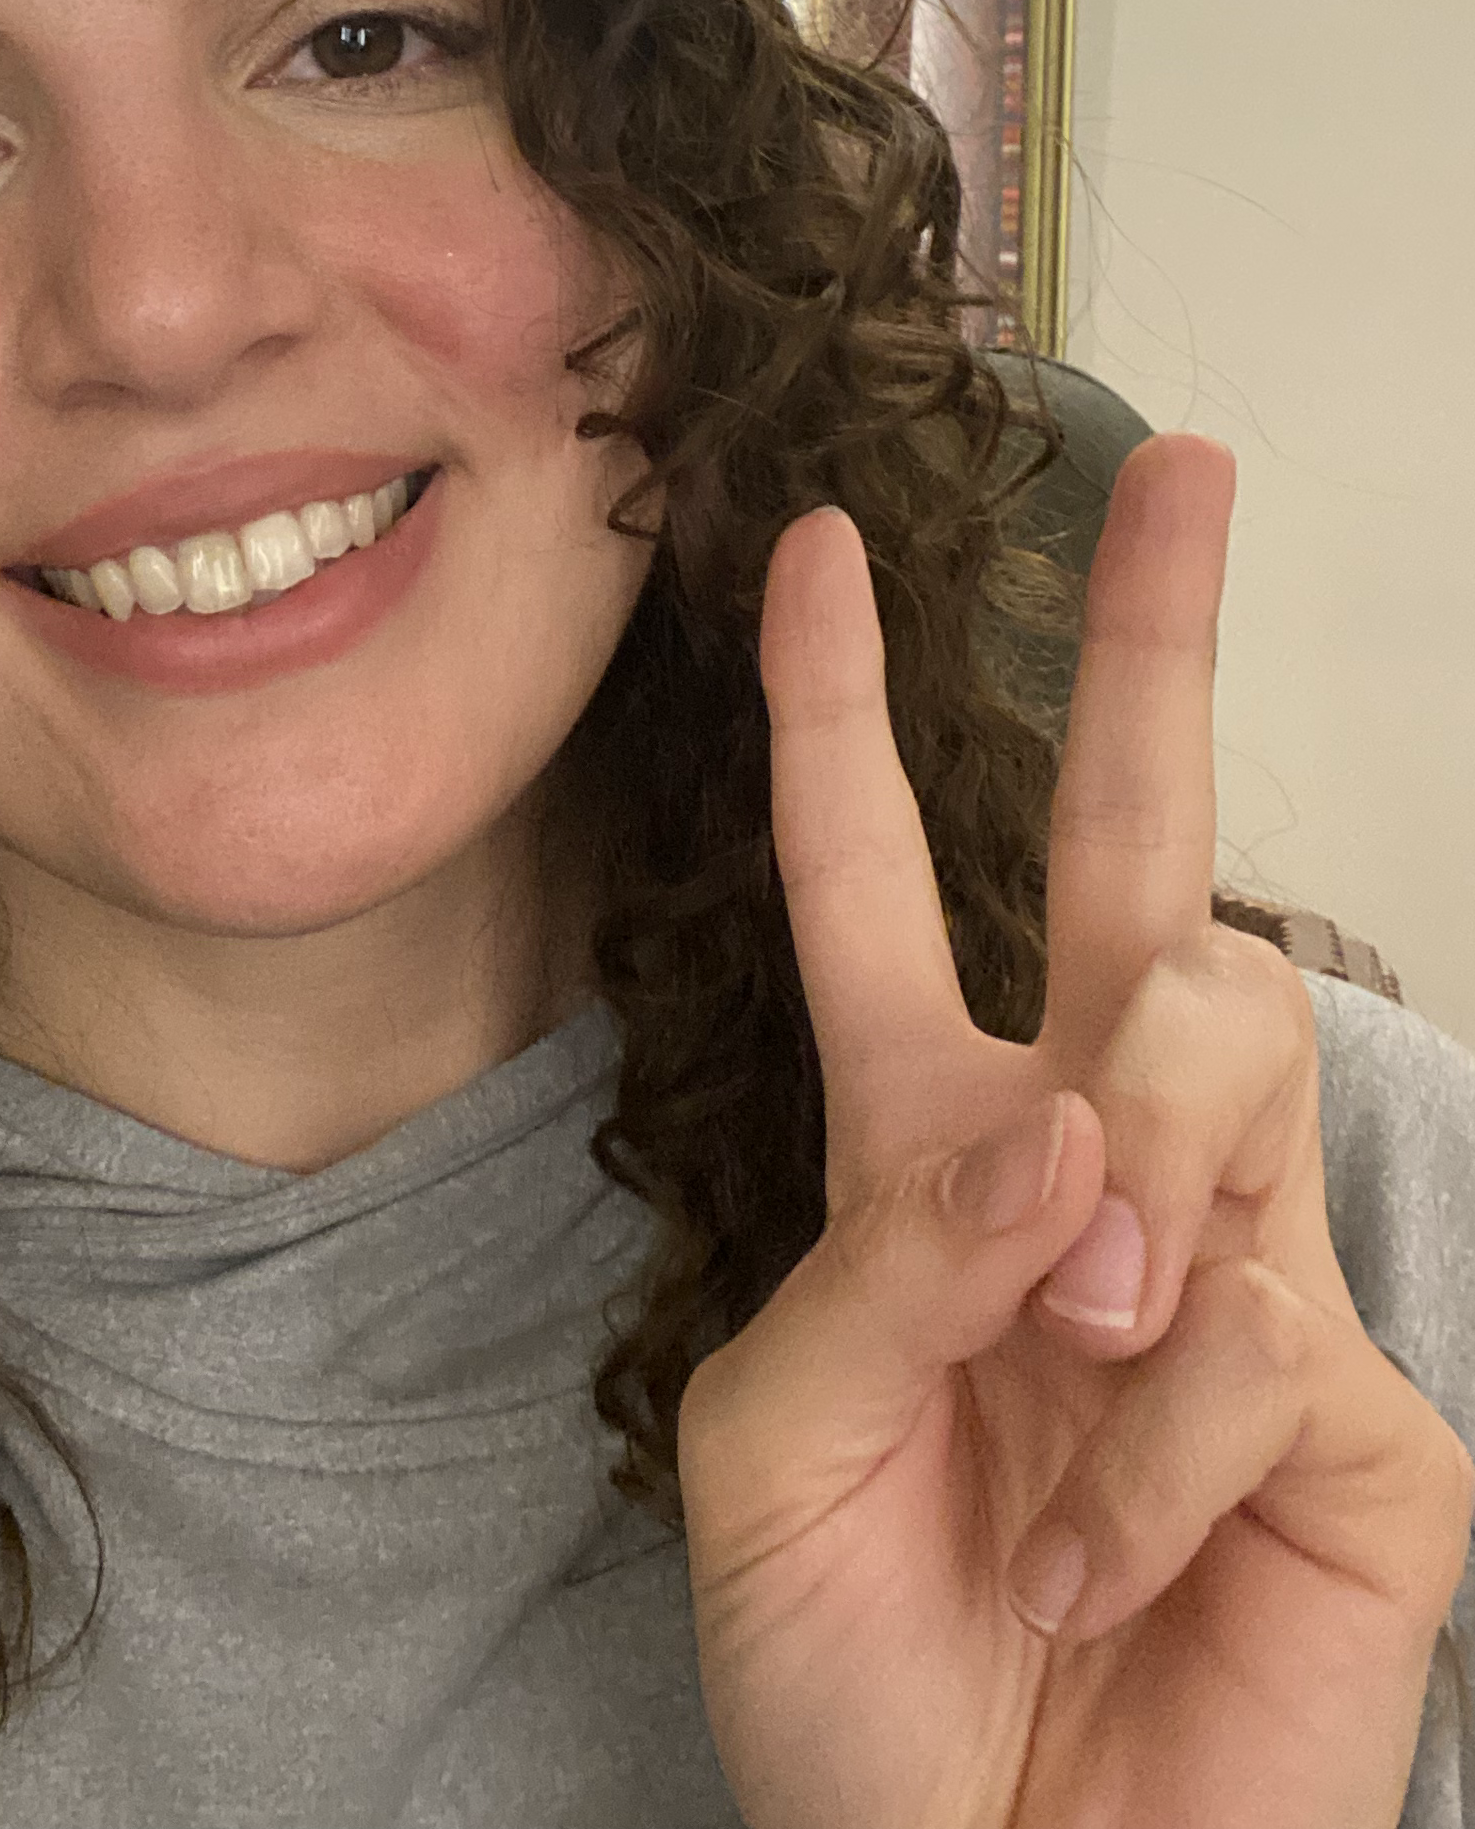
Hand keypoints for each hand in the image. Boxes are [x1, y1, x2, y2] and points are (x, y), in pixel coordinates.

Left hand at [676, 436, 1472, 1828]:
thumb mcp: (778, 1439)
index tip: (811, 545)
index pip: (882, 880)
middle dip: (1159, 645)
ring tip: (1060, 1367)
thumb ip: (898, 1251)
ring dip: (1121, 1183)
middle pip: (1154, 855)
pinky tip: (1098, 1557)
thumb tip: (1071, 1124)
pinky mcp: (1358, 1414)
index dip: (843, 714)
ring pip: (1225, 1037)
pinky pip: (1255, 1326)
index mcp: (926, 1144)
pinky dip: (1146, 1450)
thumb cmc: (847, 1671)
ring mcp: (1238, 1271)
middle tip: (1192, 466)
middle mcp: (1094, 1168)